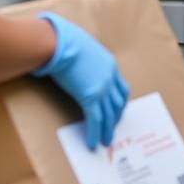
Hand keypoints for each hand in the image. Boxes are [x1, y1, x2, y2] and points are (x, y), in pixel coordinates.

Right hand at [32, 12, 129, 149]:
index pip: (121, 88)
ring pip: (108, 115)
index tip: (118, 111)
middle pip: (117, 103)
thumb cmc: (66, 41)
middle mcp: (109, 78)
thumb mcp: (83, 48)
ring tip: (105, 141)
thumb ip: (86, 59)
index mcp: (110, 65)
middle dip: (115, 118)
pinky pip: (95, 120)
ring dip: (107, 130)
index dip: (120, 103)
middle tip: (111, 129)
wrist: (62, 42)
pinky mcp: (89, 97)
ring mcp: (101, 88)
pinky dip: (94, 133)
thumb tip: (76, 63)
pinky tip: (92, 143)